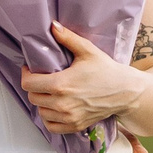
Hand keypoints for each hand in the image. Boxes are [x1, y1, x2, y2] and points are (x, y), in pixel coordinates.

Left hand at [21, 22, 140, 134]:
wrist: (126, 91)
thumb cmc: (107, 70)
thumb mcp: (88, 51)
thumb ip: (68, 38)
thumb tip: (53, 26)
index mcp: (61, 84)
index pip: (28, 83)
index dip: (26, 74)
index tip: (31, 69)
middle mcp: (62, 104)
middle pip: (33, 97)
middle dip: (35, 87)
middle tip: (42, 79)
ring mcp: (69, 117)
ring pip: (40, 112)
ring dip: (42, 102)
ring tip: (49, 93)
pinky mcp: (75, 125)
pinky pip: (51, 126)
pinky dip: (49, 118)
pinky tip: (55, 108)